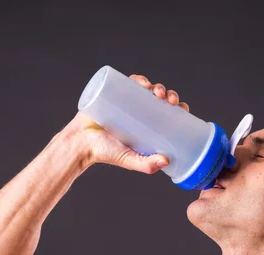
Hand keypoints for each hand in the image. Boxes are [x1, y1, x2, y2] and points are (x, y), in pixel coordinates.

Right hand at [63, 74, 189, 173]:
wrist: (80, 143)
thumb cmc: (105, 153)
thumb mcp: (130, 160)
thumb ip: (146, 165)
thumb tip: (166, 161)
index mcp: (147, 125)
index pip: (168, 112)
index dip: (178, 107)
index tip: (183, 108)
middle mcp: (139, 111)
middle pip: (160, 98)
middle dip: (169, 95)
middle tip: (170, 100)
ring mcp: (126, 101)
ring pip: (147, 88)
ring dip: (156, 85)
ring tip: (157, 92)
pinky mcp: (113, 93)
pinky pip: (128, 82)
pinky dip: (137, 79)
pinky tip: (143, 82)